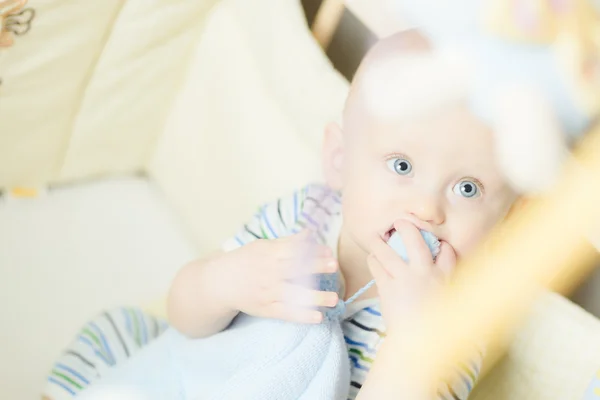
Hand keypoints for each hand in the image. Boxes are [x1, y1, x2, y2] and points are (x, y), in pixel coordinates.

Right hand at [216, 230, 339, 323]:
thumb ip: (289, 242)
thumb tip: (310, 233)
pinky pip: (287, 313)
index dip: (312, 250)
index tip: (328, 251)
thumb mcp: (264, 246)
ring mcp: (268, 292)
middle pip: (296, 269)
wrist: (221, 283)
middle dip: (316, 267)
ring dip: (315, 297)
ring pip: (294, 294)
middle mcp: (270, 273)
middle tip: (334, 265)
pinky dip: (302, 316)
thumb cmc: (247, 261)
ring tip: (334, 299)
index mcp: (270, 254)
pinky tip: (318, 317)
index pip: (294, 250)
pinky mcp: (266, 309)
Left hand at [367, 220, 455, 330]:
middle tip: (400, 222)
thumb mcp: (452, 303)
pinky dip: (373, 260)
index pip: (447, 251)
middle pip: (415, 240)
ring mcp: (405, 278)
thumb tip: (448, 275)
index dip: (442, 245)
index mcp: (447, 277)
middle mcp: (425, 273)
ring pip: (387, 251)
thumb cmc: (437, 326)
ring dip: (379, 242)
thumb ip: (449, 286)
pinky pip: (376, 266)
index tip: (437, 244)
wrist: (420, 344)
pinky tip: (372, 258)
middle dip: (406, 227)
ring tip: (375, 238)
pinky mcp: (388, 288)